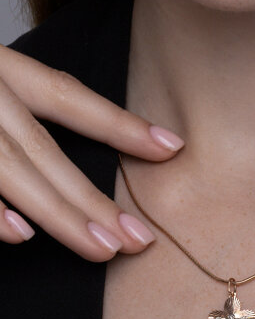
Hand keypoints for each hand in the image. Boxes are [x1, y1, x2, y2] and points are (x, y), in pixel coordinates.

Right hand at [0, 44, 183, 261]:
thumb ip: (22, 104)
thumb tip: (69, 156)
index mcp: (1, 71)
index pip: (69, 97)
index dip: (120, 125)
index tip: (173, 148)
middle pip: (45, 151)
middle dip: (92, 199)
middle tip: (139, 239)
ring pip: (14, 172)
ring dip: (60, 213)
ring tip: (104, 248)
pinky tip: (22, 236)